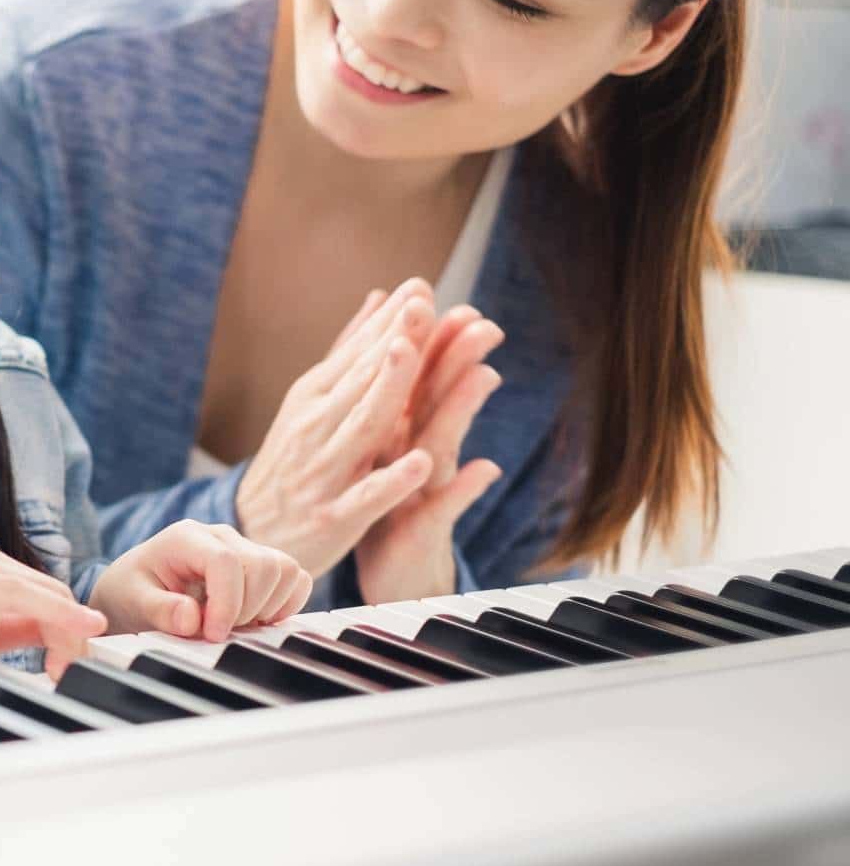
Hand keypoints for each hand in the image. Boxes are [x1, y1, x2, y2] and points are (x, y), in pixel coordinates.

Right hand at [0, 546, 107, 678]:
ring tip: (76, 632)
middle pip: (37, 589)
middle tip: (90, 662)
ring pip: (4, 590)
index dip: (75, 624)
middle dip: (71, 624)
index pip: (48, 590)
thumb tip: (66, 628)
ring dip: (45, 613)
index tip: (87, 664)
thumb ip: (16, 625)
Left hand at [91, 520, 312, 642]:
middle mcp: (221, 535)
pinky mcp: (260, 564)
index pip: (226, 562)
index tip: (214, 634)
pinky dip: (284, 604)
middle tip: (217, 630)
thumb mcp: (133, 601)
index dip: (228, 603)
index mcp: (186, 537)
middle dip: (246, 609)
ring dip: (267, 607)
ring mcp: (244, 547)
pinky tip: (254, 619)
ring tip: (233, 623)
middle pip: (264, 566)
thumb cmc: (133, 591)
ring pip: (286, 570)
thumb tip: (192, 619)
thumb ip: (159, 610)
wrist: (136, 586)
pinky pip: (295, 578)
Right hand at [234, 277, 444, 576]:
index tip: (420, 285)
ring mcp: (324, 471)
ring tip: (411, 354)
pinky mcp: (334, 516)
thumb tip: (380, 297)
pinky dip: (391, 480)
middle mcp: (316, 428)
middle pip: (360, 381)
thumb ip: (350, 351)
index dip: (388, 321)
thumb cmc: (293, 461)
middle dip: (392, 341)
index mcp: (314, 398)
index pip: (356, 354)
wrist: (251, 532)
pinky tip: (421, 463)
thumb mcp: (313, 401)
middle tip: (421, 304)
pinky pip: (366, 496)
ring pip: (361, 427)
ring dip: (386, 390)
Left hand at [355, 317, 506, 603]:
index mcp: (403, 431)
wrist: (386, 570)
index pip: (415, 377)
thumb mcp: (379, 449)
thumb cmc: (379, 503)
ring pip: (448, 441)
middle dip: (457, 359)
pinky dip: (463, 489)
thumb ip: (390, 403)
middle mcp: (423, 453)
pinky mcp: (426, 529)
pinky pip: (446, 507)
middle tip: (481, 319)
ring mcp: (429, 489)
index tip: (439, 295)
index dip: (427, 340)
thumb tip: (395, 350)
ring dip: (465, 409)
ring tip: (486, 374)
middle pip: (439, 398)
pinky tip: (485, 469)